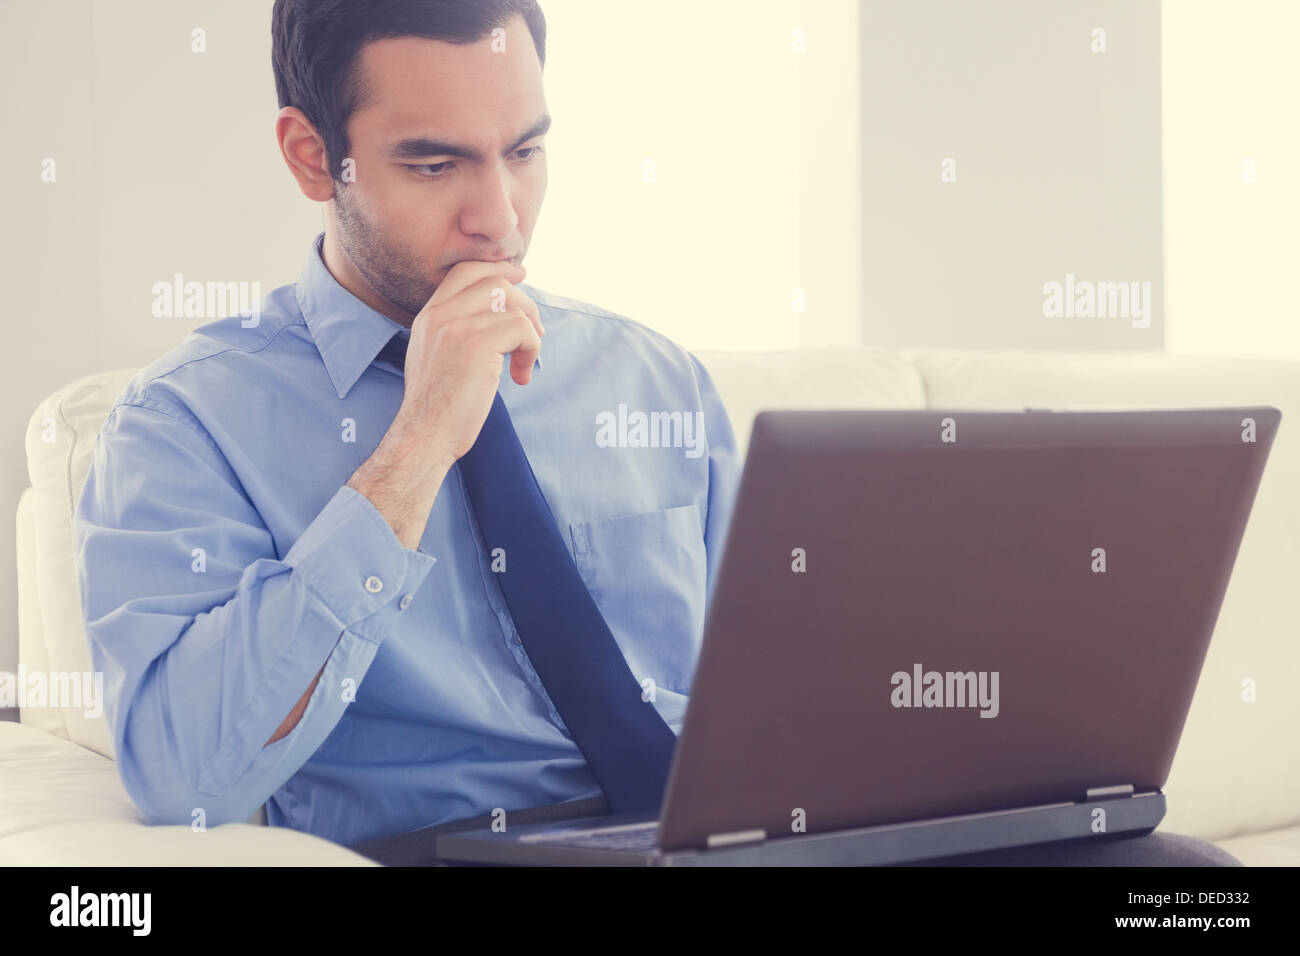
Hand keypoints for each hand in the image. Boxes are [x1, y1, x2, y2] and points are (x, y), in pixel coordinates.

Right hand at [395, 259, 544, 463]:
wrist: (424, 435)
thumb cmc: (437, 408)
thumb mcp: (438, 359)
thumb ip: (457, 334)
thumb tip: (498, 319)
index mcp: (429, 316)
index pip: (465, 272)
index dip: (496, 269)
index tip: (520, 276)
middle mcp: (439, 315)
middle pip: (493, 282)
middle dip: (524, 302)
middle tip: (536, 332)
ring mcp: (456, 326)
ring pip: (511, 303)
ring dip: (530, 332)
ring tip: (524, 362)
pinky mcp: (476, 344)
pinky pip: (521, 328)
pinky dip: (531, 349)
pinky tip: (520, 376)